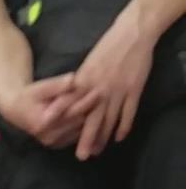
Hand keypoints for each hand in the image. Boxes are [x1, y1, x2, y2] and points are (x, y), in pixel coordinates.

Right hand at [1, 70, 94, 150]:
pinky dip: (86, 128)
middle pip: (77, 122)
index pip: (71, 111)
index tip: (99, 89)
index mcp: (43, 122)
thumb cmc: (29, 96)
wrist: (17, 111)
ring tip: (103, 106)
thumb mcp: (40, 87)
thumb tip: (73, 79)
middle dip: (92, 110)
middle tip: (106, 97)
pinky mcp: (56, 145)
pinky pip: (76, 136)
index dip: (86, 100)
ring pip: (80, 131)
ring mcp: (53, 143)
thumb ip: (57, 85)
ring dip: (92, 120)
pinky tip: (95, 118)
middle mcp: (48, 136)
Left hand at [68, 10, 155, 159]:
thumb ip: (81, 80)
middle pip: (90, 119)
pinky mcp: (132, 90)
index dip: (64, 121)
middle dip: (85, 138)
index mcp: (86, 80)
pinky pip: (128, 113)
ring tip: (97, 152)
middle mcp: (99, 89)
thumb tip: (70, 93)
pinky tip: (119, 138)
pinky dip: (124, 126)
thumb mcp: (90, 62)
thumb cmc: (110, 45)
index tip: (55, 135)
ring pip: (108, 119)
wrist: (132, 33)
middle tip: (80, 155)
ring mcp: (117, 91)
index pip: (72, 105)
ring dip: (103, 137)